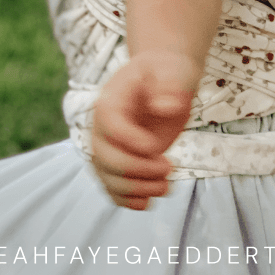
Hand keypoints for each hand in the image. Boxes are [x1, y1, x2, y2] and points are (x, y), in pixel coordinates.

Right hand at [91, 50, 200, 210]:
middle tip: (169, 166)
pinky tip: (149, 202)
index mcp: (111, 100)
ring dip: (135, 189)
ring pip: (107, 177)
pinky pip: (112, 188)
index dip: (129, 140)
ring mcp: (108, 147)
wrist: (162, 79)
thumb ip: (169, 86)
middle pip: (104, 156)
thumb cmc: (166, 73)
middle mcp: (102, 126)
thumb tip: (166, 107)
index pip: (109, 124)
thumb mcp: (172, 72)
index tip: (156, 146)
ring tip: (166, 186)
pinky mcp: (119, 162)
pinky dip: (127, 200)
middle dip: (136, 169)